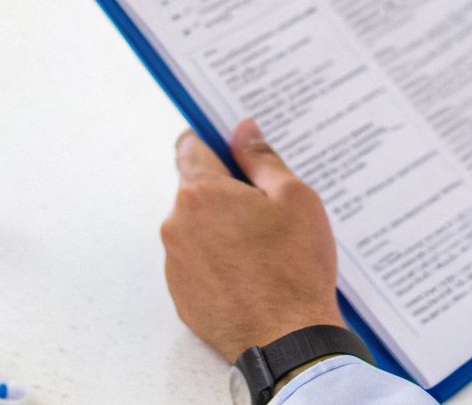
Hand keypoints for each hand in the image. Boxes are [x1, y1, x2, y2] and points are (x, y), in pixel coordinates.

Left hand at [160, 119, 344, 362]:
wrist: (288, 341)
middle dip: (226, 191)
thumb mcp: (294, 198)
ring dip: (221, 228)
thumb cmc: (295, 269)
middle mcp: (177, 225)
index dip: (211, 140)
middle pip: (196, 190)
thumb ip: (262, 159)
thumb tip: (243, 130)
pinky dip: (218, 261)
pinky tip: (251, 273)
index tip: (228, 143)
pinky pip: (197, 263)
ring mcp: (176, 263)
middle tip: (266, 207)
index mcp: (201, 193)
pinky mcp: (181, 295)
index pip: (190, 147)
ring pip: (197, 228)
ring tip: (263, 247)